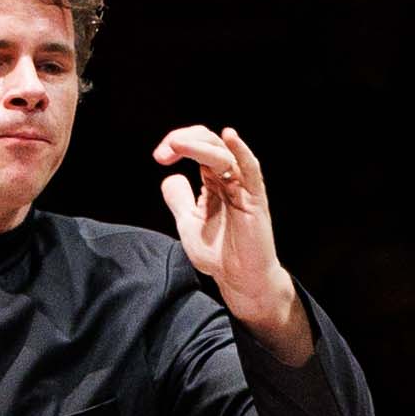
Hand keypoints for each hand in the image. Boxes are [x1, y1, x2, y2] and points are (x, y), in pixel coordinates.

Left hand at [152, 125, 298, 345]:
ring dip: (199, 145)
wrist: (239, 280)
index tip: (159, 157)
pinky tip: (229, 136)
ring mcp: (243, 187)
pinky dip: (241, 151)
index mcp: (214, 180)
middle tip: (163, 154)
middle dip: (183, 142)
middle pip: (209, 142)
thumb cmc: (219, 254)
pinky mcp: (255, 199)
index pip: (198, 146)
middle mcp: (230, 178)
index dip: (178, 145)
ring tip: (177, 144)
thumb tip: (169, 177)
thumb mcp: (188, 223)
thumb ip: (179, 200)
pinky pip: (251, 170)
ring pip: (223, 153)